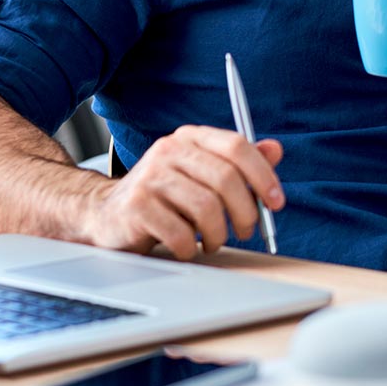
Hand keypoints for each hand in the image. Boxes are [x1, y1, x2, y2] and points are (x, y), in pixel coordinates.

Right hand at [86, 125, 283, 260]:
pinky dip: (192, 248)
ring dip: (218, 235)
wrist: (109, 214)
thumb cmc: (164, 197)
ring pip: (207, 209)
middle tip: (245, 231)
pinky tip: (186, 246)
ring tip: (212, 241)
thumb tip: (275, 149)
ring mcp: (150, 177)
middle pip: (226, 179)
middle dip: (245, 213)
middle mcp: (168, 150)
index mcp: (189, 137)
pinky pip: (182, 234)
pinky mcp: (137, 206)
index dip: (263, 175)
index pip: (236, 146)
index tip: (277, 202)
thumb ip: (237, 163)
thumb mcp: (201, 174)